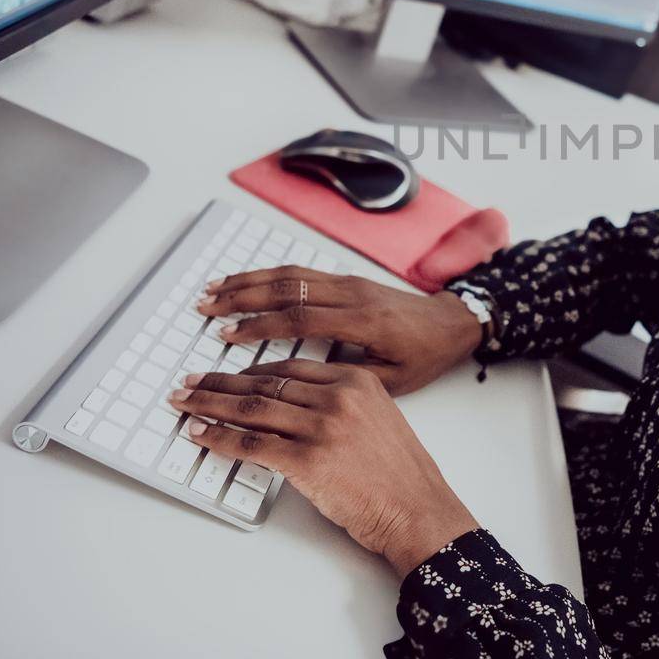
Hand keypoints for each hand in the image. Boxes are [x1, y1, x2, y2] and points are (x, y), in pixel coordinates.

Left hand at [168, 359, 479, 577]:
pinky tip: (201, 434)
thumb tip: (291, 407)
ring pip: (252, 407)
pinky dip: (220, 438)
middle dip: (219, 382)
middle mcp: (338, 396)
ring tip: (185, 403)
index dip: (250, 370)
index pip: (288, 367)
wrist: (417, 508)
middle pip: (264, 383)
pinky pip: (252, 443)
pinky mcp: (308, 460)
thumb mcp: (377, 418)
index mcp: (355, 380)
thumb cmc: (399, 474)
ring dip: (210, 405)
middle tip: (191, 382)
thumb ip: (340, 403)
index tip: (226, 373)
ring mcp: (322, 427)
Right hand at [195, 266, 482, 395]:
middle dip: (242, 298)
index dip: (260, 327)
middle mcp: (353, 295)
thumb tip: (302, 387)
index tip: (227, 336)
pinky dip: (269, 275)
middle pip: (288, 289)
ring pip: (291, 275)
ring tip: (214, 290)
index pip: (301, 320)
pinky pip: (302, 272)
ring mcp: (349, 283)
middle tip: (206, 308)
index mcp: (364, 322)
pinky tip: (246, 282)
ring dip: (249, 281)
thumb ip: (348, 379)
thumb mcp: (394, 380)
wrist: (452, 323)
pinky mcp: (348, 279)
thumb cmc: (425, 356)